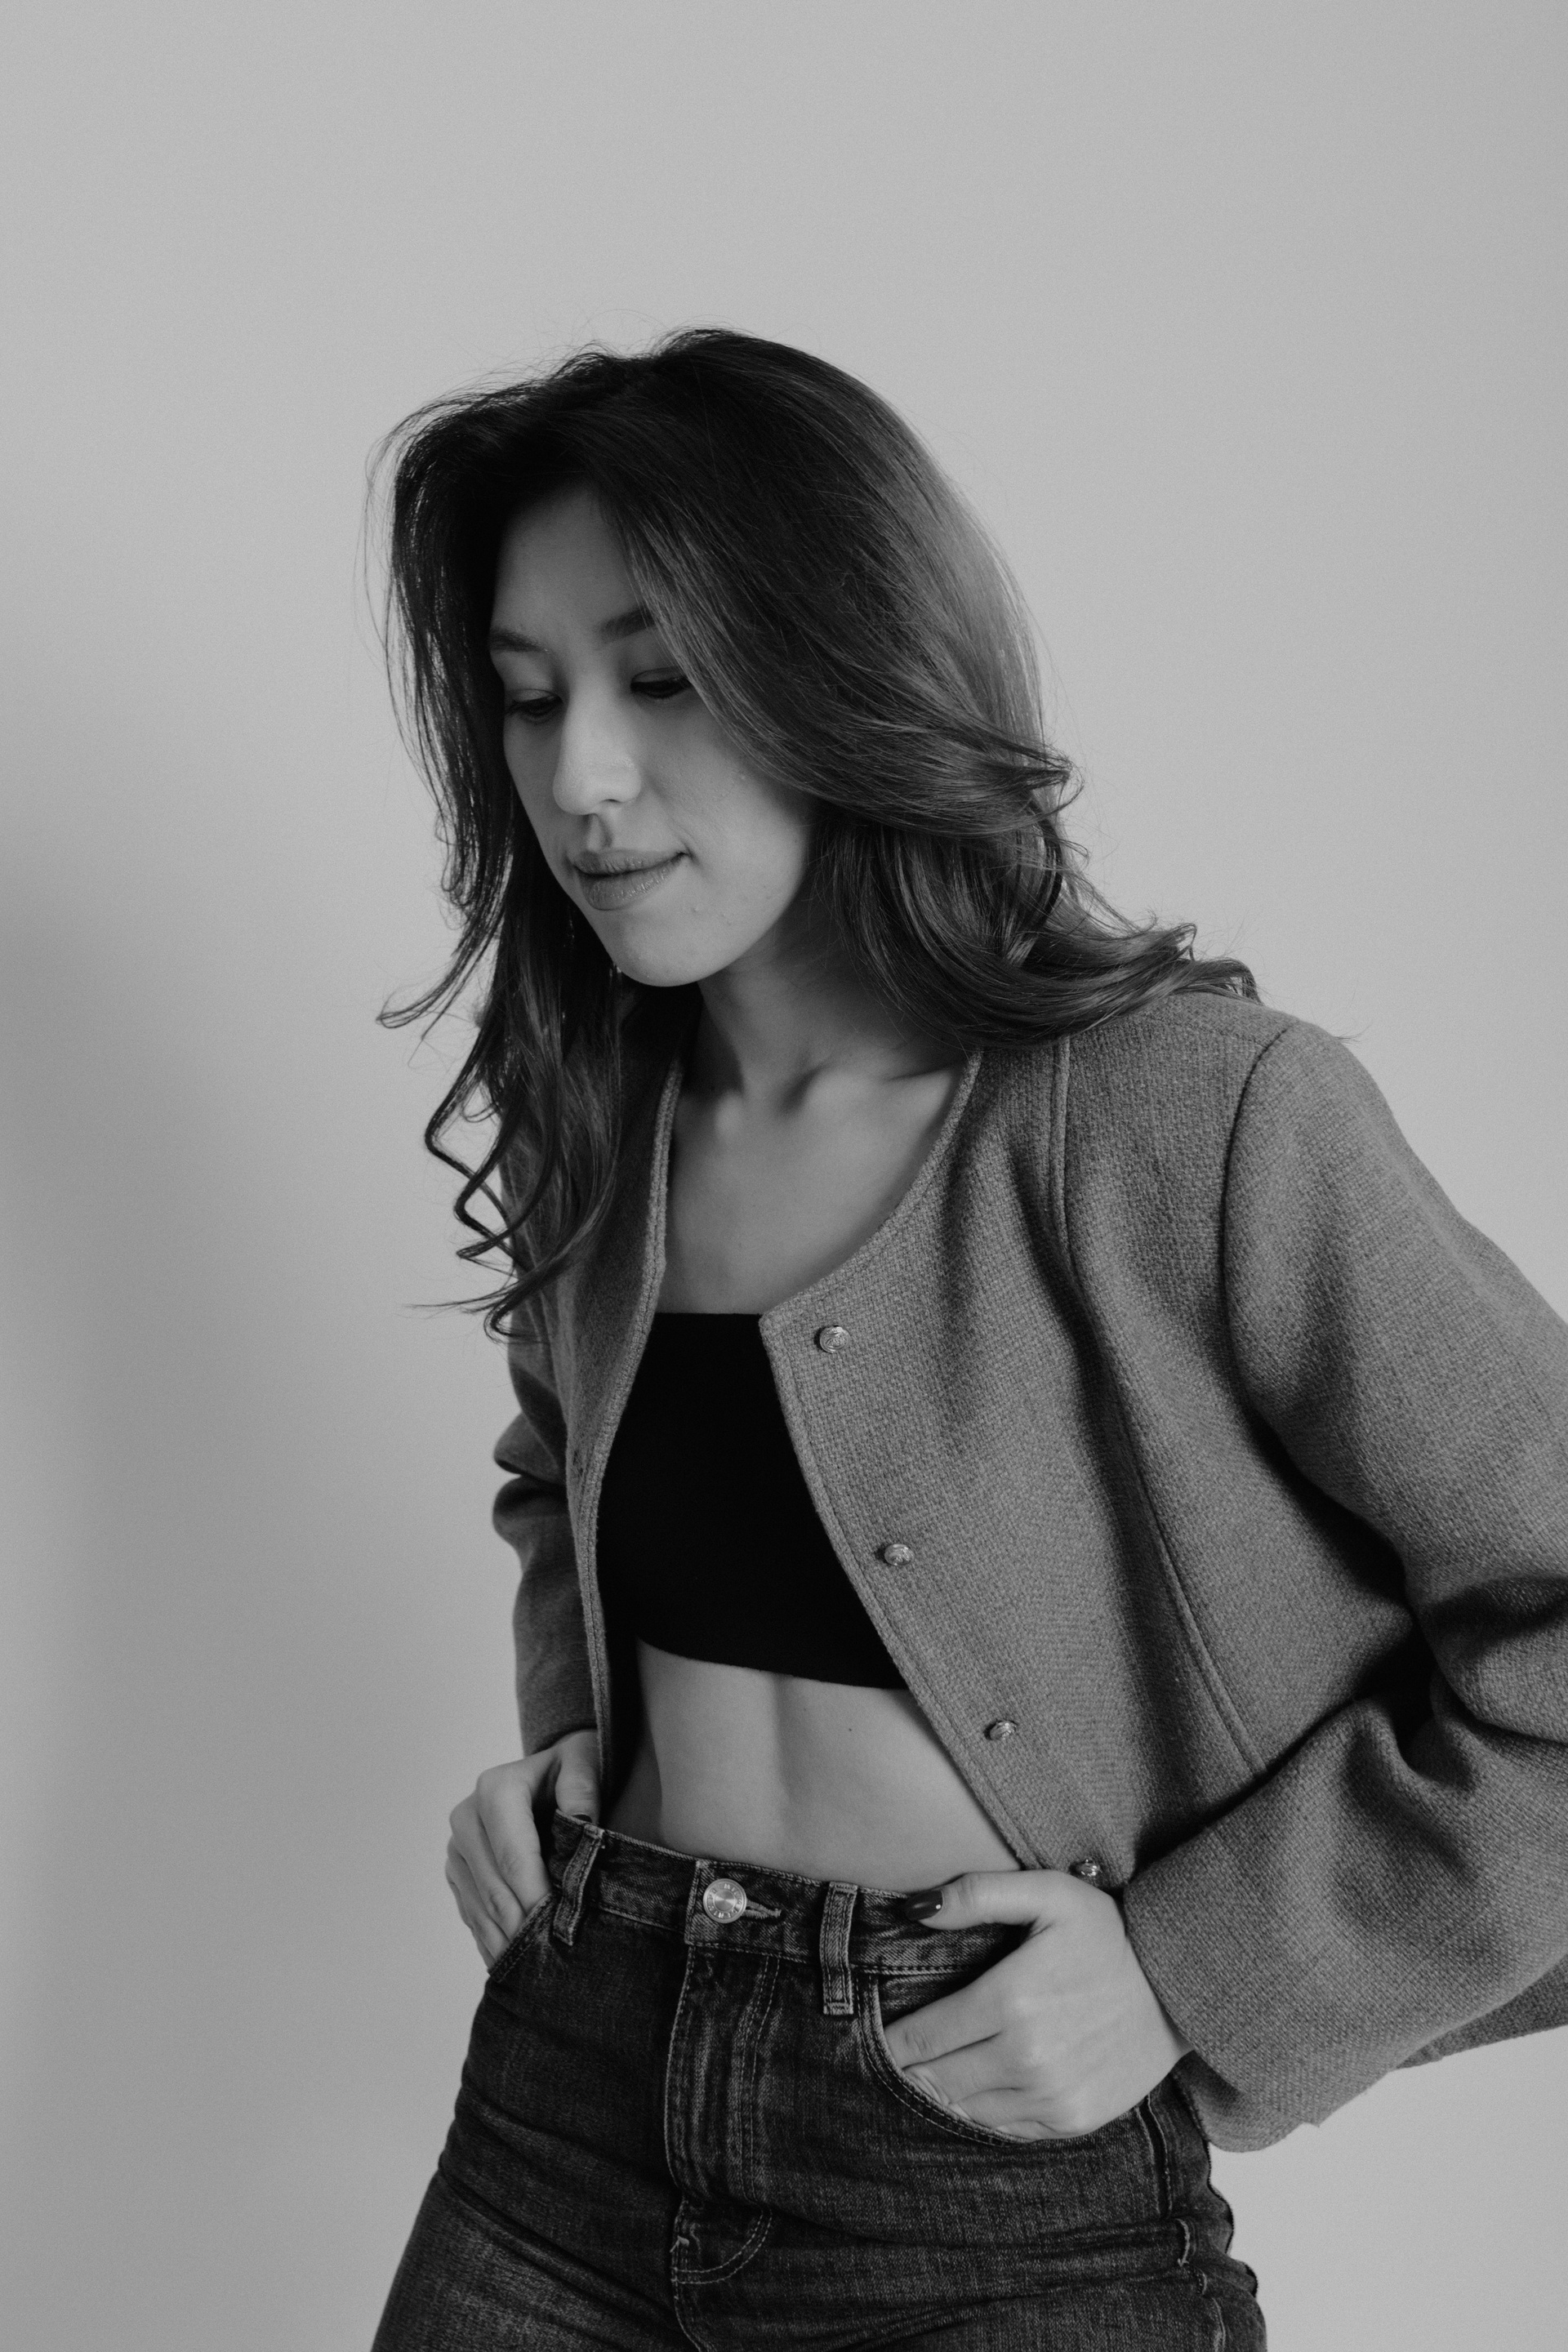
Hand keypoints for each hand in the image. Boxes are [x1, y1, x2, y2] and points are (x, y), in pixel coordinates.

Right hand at [445, 1728, 599, 1965]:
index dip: (536, 1897)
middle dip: (526, 1925)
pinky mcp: (457, 1871)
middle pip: (495, 1888)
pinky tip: (519, 1961)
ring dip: (509, 1940)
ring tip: (539, 1968)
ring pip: (481, 1908)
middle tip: (555, 1959)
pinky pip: (472, 1914)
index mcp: (495, 1789)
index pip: (514, 1857)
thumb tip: (582, 1821)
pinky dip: (495, 1940)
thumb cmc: (572, 1768)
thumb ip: (583, 1786)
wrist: (548, 1772)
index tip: (561, 1928)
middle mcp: (466, 1817)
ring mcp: (457, 1847)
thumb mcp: (586, 1762)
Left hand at [882, 1868, 1190, 2138]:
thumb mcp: (1049, 1892)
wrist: (1181, 1985)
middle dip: (909, 2068)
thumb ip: (977, 1894)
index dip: (890, 2040)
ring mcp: (1051, 2094)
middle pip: (935, 2078)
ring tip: (929, 2072)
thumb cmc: (1111, 1933)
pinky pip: (1005, 2127)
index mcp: (1010, 2000)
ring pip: (965, 2109)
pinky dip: (983, 2111)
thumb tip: (913, 1909)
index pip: (921, 2036)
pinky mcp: (1073, 2118)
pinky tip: (977, 2088)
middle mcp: (1025, 2057)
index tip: (872, 2034)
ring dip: (941, 2093)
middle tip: (893, 2058)